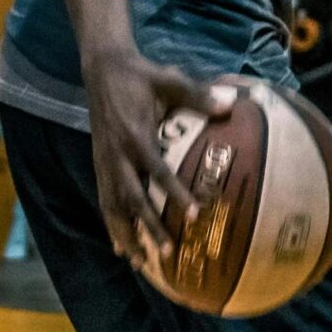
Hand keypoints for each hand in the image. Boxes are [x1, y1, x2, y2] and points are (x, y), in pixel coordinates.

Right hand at [85, 52, 234, 267]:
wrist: (102, 68)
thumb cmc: (141, 75)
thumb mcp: (169, 80)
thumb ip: (198, 95)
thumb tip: (231, 104)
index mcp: (135, 134)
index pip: (156, 170)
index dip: (174, 192)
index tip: (194, 214)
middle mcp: (117, 153)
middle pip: (132, 197)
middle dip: (148, 225)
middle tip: (169, 250)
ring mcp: (105, 160)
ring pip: (113, 204)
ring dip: (127, 233)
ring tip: (139, 262)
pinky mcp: (99, 163)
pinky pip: (104, 199)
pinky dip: (111, 223)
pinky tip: (119, 246)